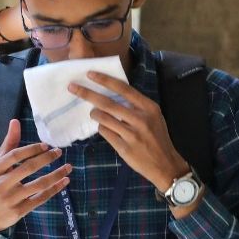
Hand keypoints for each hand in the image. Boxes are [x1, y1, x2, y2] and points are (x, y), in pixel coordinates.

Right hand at [0, 119, 71, 232]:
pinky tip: (64, 181)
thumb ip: (8, 144)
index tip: (46, 145)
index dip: (31, 149)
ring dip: (55, 175)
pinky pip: (40, 199)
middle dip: (46, 159)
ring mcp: (11, 199)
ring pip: (38, 185)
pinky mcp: (19, 211)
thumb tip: (15, 122)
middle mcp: (1, 184)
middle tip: (59, 152)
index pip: (14, 155)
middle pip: (27, 168)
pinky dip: (54, 190)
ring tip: (68, 167)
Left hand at [71, 73, 190, 191]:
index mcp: (149, 108)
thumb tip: (114, 93)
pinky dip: (102, 128)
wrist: (165, 164)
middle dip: (87, 93)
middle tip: (73, 87)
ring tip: (93, 113)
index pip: (124, 89)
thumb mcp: (154, 117)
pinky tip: (105, 128)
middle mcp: (140, 119)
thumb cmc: (158, 138)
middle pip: (108, 103)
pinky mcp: (124, 148)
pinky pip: (105, 133)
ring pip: (103, 118)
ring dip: (94, 113)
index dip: (105, 80)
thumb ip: (137, 105)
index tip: (90, 74)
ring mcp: (132, 135)